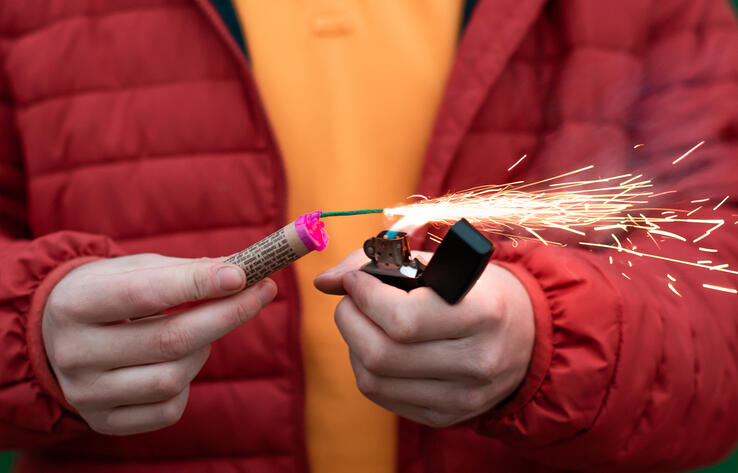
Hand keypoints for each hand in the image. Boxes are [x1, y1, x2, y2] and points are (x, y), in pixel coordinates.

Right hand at [42, 254, 275, 435]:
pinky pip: (169, 408)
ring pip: (173, 378)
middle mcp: (74, 353)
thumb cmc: (109, 292)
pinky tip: (178, 361)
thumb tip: (241, 273)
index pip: (144, 294)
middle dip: (227, 315)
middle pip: (170, 340)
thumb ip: (186, 269)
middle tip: (263, 292)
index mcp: (76, 303)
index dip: (197, 284)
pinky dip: (188, 383)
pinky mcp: (104, 422)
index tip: (242, 274)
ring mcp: (86, 394)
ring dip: (203, 350)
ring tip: (199, 331)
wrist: (54, 335)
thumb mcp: (134, 268)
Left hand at [314, 250, 533, 427]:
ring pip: (374, 380)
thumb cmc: (476, 291)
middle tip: (350, 300)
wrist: (528, 337)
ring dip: (353, 344)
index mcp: (482, 314)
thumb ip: (380, 263)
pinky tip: (377, 346)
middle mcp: (476, 361)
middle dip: (349, 320)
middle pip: (381, 354)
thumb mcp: (442, 264)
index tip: (355, 281)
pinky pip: (382, 396)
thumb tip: (325, 281)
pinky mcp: (446, 416)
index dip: (365, 297)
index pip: (403, 319)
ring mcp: (462, 397)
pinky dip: (366, 367)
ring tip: (363, 322)